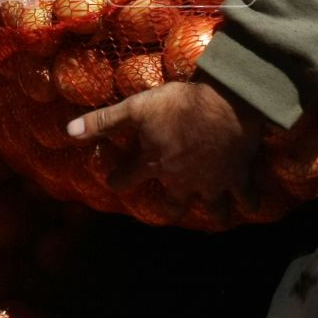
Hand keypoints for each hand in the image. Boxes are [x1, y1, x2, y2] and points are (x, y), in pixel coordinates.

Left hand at [67, 80, 265, 199]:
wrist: (228, 103)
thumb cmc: (180, 104)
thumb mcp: (136, 107)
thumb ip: (103, 121)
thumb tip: (68, 132)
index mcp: (153, 165)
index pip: (125, 180)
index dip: (117, 179)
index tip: (115, 179)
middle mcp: (181, 181)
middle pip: (172, 206)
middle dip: (168, 209)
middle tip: (168, 207)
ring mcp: (211, 183)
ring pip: (212, 210)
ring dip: (211, 213)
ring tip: (212, 214)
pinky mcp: (238, 177)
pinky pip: (246, 198)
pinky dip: (249, 202)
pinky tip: (250, 203)